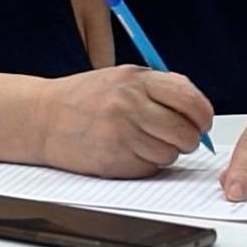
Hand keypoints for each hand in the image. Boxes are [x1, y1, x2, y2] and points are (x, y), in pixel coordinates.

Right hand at [30, 66, 212, 177]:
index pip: (190, 100)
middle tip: (178, 137)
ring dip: (165, 152)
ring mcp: (122, 133)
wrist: (43, 118)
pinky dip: (147, 163)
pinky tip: (129, 151)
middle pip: (186, 132)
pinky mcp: (115, 159)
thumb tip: (197, 108)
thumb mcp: (121, 78)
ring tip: (144, 141)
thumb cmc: (83, 98)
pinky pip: (151, 167)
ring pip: (171, 153)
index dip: (203, 116)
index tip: (200, 122)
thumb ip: (159, 87)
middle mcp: (130, 105)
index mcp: (136, 80)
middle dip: (188, 139)